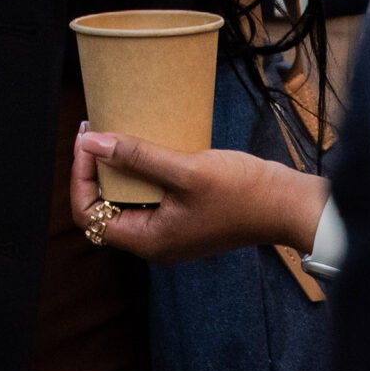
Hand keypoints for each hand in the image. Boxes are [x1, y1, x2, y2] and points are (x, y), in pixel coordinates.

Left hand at [70, 126, 326, 263]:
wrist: (290, 204)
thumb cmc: (243, 194)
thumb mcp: (186, 170)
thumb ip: (136, 156)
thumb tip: (91, 142)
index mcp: (149, 241)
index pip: (89, 215)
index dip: (79, 177)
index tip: (85, 141)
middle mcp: (155, 240)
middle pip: (104, 207)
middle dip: (93, 168)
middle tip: (94, 129)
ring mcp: (171, 228)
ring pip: (126, 197)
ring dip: (116, 166)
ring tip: (114, 129)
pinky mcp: (185, 213)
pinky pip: (149, 192)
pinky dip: (140, 168)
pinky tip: (143, 142)